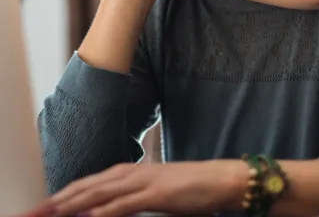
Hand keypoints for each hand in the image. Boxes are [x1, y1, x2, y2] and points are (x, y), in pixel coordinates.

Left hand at [36, 161, 245, 216]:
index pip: (92, 182)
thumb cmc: (189, 187)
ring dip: (73, 203)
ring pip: (101, 192)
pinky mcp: (156, 194)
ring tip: (49, 212)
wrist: (218, 179)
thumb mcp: (156, 193)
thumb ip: (132, 199)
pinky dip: (103, 211)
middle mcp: (134, 173)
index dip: (67, 194)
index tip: (44, 206)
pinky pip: (124, 204)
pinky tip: (87, 216)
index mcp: (133, 172)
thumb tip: (109, 208)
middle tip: (34, 211)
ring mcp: (145, 182)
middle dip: (60, 199)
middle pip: (89, 186)